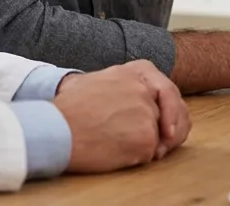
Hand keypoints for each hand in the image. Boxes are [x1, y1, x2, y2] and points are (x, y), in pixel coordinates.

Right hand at [53, 60, 188, 172]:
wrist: (57, 127)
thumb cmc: (69, 109)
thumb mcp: (98, 81)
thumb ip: (123, 85)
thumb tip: (140, 101)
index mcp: (135, 71)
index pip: (167, 91)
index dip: (172, 110)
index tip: (168, 126)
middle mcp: (144, 88)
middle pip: (170, 114)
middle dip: (169, 131)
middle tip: (162, 144)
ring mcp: (147, 111)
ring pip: (160, 135)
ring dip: (149, 145)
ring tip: (124, 146)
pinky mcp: (146, 135)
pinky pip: (151, 152)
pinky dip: (138, 157)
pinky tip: (117, 152)